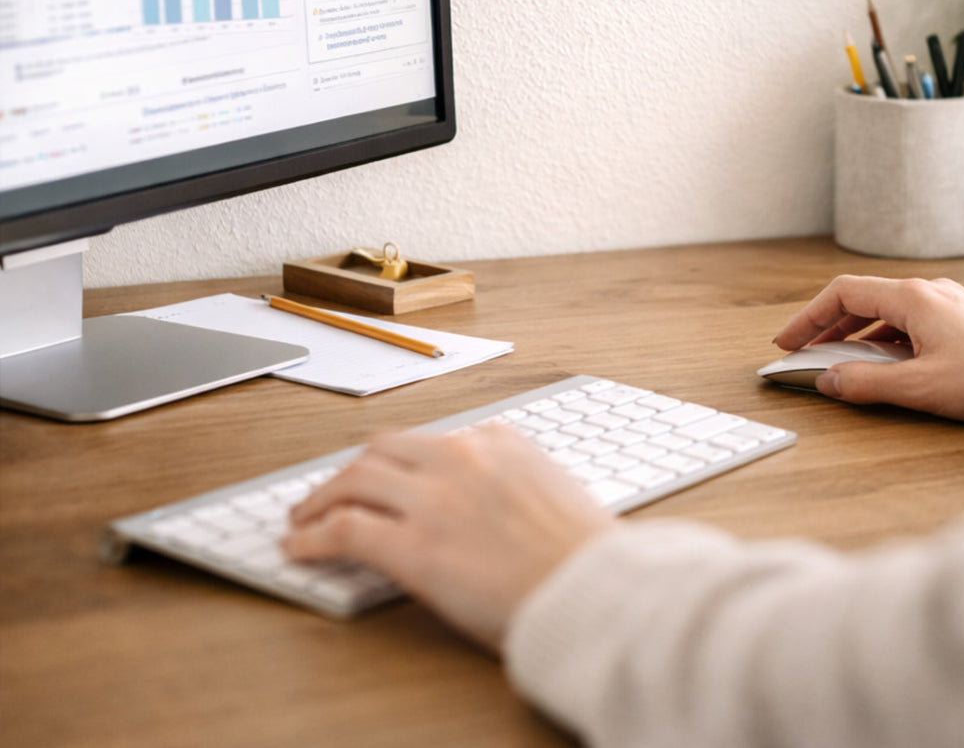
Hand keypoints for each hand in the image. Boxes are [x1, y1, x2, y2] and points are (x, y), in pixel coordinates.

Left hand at [283, 424, 611, 651]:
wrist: (594, 591)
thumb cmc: (585, 556)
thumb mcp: (554, 492)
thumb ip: (514, 482)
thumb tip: (486, 503)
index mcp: (500, 440)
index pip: (432, 441)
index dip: (400, 463)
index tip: (388, 477)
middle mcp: (462, 456)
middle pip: (384, 448)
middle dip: (354, 469)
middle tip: (337, 490)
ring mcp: (434, 498)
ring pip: (355, 478)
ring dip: (323, 496)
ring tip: (305, 516)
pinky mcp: (413, 547)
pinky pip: (346, 531)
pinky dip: (314, 535)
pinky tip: (300, 547)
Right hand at [772, 276, 963, 422]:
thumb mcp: (920, 387)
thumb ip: (866, 384)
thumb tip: (828, 381)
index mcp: (911, 297)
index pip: (842, 293)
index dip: (808, 317)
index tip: (788, 340)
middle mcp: (927, 291)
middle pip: (861, 300)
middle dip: (828, 327)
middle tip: (805, 351)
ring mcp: (947, 303)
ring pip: (886, 312)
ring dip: (857, 335)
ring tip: (841, 361)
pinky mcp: (963, 321)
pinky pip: (910, 322)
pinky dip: (885, 340)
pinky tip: (887, 365)